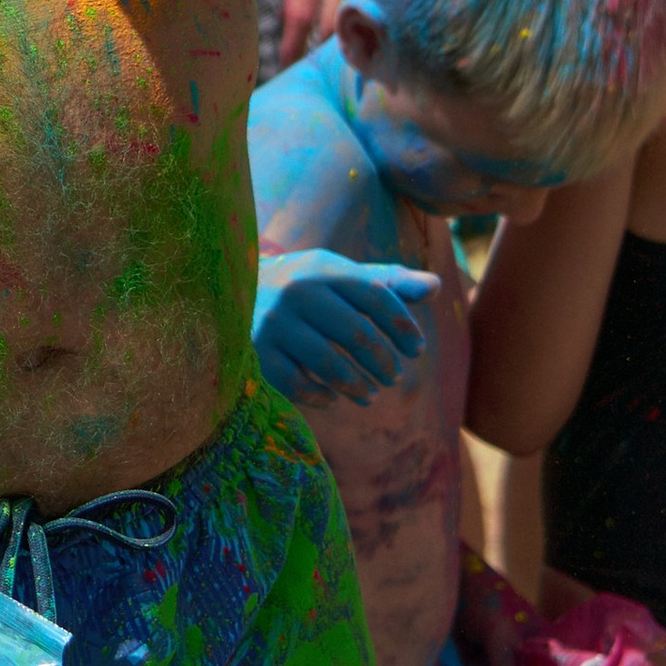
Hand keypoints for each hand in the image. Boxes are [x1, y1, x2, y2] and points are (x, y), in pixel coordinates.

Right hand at [252, 250, 440, 404]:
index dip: (403, 325)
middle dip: (383, 361)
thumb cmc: (304, 287)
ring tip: (371, 395)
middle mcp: (297, 291)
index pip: (376, 295)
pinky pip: (296, 383)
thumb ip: (388, 281)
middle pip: (356, 332)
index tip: (417, 350)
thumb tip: (435, 286)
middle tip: (394, 377)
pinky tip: (331, 398)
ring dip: (357, 385)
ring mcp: (273, 323)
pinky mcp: (255, 352)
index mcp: (323, 268)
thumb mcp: (341, 277)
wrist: (231, 293)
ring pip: (328, 362)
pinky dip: (320, 395)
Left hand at [279, 0, 403, 61]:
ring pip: (363, 13)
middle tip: (322, 74)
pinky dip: (383, 17)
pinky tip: (384, 30)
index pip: (298, 8)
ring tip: (355, 63)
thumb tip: (305, 15)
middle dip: (326, 50)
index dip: (291, 41)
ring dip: (357, 38)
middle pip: (332, 22)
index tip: (285, 65)